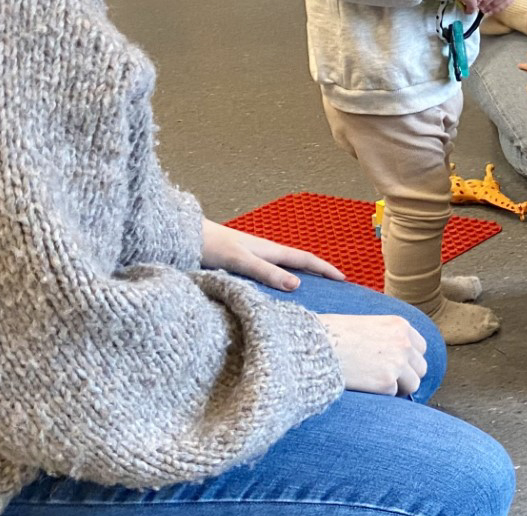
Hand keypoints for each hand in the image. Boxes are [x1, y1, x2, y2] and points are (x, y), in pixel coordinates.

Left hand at [201, 220, 343, 289]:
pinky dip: (278, 279)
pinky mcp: (239, 262)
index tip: (343, 278)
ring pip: (282, 267)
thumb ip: (266, 272)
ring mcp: (252, 256)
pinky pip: (268, 271)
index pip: (305, 259)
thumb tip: (297, 284)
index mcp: (269, 250)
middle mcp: (264, 252)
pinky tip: (273, 289)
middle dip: (316, 272)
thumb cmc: (210, 245)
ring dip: (298, 275)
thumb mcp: (240, 261)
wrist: (183, 236)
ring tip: (308, 289)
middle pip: (297, 262)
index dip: (324, 268)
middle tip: (332, 285)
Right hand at [319, 313, 427, 396]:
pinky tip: (365, 387)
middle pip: (421, 367)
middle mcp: (404, 343)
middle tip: (389, 380)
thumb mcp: (366, 325)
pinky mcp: (386, 382)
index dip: (408, 359)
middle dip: (407, 376)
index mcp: (400, 325)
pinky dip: (381, 394)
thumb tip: (394, 355)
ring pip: (413, 384)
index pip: (420, 347)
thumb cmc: (331, 333)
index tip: (397, 366)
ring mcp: (398, 363)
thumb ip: (386, 337)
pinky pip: (393, 394)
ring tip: (378, 386)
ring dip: (399, 388)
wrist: (313, 345)